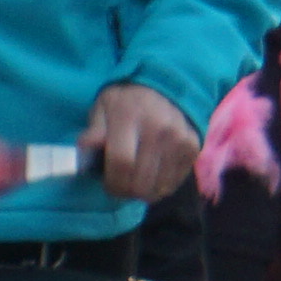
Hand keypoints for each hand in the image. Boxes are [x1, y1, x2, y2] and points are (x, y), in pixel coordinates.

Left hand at [85, 81, 198, 204]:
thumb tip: (87, 146)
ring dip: (145, 193)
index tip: (109, 186)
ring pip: (160, 185)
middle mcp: (158, 127)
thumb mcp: (103, 108)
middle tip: (121, 189)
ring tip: (136, 184)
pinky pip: (175, 181)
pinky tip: (153, 178)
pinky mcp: (193, 147)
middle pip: (141, 179)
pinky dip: (162, 187)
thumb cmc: (126, 103)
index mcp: (130, 116)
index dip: (114, 183)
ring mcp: (179, 138)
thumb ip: (94, 129)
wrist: (164, 88)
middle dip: (127, 191)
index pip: (122, 162)